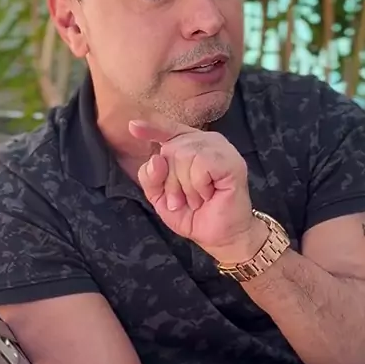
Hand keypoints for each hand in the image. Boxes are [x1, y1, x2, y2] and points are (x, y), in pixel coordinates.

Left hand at [128, 115, 267, 262]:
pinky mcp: (232, 161)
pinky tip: (209, 195)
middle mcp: (206, 141)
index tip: (132, 127)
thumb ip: (150, 177)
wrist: (219, 236)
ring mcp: (221, 149)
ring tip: (198, 199)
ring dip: (185, 187)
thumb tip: (156, 159)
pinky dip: (199, 186)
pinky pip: (201, 164)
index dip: (151, 128)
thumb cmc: (193, 214)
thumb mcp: (160, 197)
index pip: (168, 130)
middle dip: (171, 182)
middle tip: (184, 200)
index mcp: (189, 146)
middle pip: (170, 149)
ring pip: (184, 155)